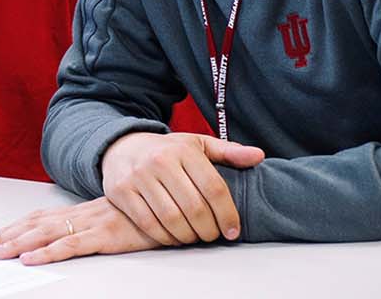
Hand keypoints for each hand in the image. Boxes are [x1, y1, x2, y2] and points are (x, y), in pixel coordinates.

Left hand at [0, 198, 164, 264]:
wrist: (173, 201)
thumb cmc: (145, 213)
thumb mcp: (113, 219)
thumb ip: (93, 226)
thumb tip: (73, 237)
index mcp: (79, 212)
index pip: (37, 219)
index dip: (12, 228)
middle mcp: (79, 215)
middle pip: (32, 226)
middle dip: (3, 237)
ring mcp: (91, 225)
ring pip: (44, 235)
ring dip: (15, 245)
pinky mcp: (105, 237)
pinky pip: (71, 246)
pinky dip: (48, 253)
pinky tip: (31, 259)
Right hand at [100, 132, 264, 246]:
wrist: (122, 146)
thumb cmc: (166, 150)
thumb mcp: (197, 144)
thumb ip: (228, 152)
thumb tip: (258, 156)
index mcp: (184, 151)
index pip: (213, 187)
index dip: (227, 214)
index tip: (233, 230)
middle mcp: (160, 162)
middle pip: (194, 207)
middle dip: (208, 229)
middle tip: (213, 235)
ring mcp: (139, 177)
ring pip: (171, 219)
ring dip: (188, 236)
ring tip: (195, 237)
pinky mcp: (122, 192)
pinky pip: (148, 224)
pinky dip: (165, 237)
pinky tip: (174, 237)